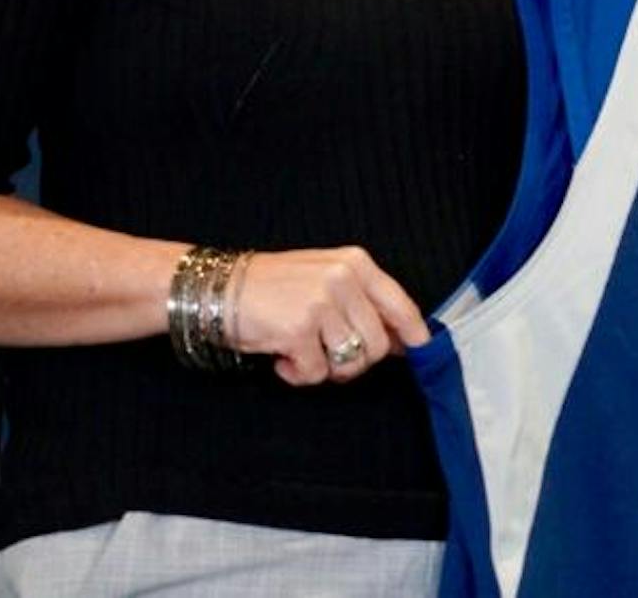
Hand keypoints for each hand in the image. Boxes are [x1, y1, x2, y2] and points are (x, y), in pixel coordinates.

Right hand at [231, 247, 430, 386]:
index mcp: (355, 263)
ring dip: (325, 367)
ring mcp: (322, 303)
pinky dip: (298, 374)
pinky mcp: (299, 329)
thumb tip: (401, 340)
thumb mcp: (323, 279)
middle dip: (355, 360)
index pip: (400, 304)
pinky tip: (281, 355)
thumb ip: (361, 304)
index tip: (420, 350)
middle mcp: (343, 279)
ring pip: (351, 363)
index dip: (413, 334)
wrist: (217, 287)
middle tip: (325, 352)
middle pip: (378, 345)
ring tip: (300, 348)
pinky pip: (316, 373)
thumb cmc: (270, 287)